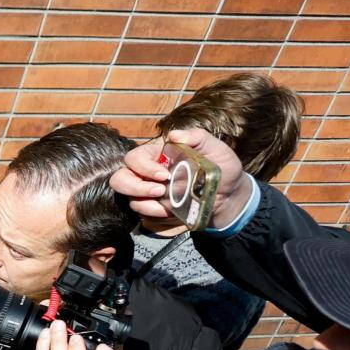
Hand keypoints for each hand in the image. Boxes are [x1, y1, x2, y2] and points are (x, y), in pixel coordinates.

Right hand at [110, 127, 250, 227]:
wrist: (230, 197)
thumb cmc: (222, 169)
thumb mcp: (216, 149)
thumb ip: (198, 137)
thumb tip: (174, 134)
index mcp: (158, 155)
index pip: (135, 158)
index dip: (143, 167)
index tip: (164, 175)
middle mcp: (147, 173)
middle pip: (120, 179)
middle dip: (134, 187)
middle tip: (158, 191)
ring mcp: (147, 192)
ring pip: (129, 199)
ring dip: (145, 204)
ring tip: (167, 206)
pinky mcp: (153, 209)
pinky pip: (142, 214)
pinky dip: (154, 215)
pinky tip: (171, 212)